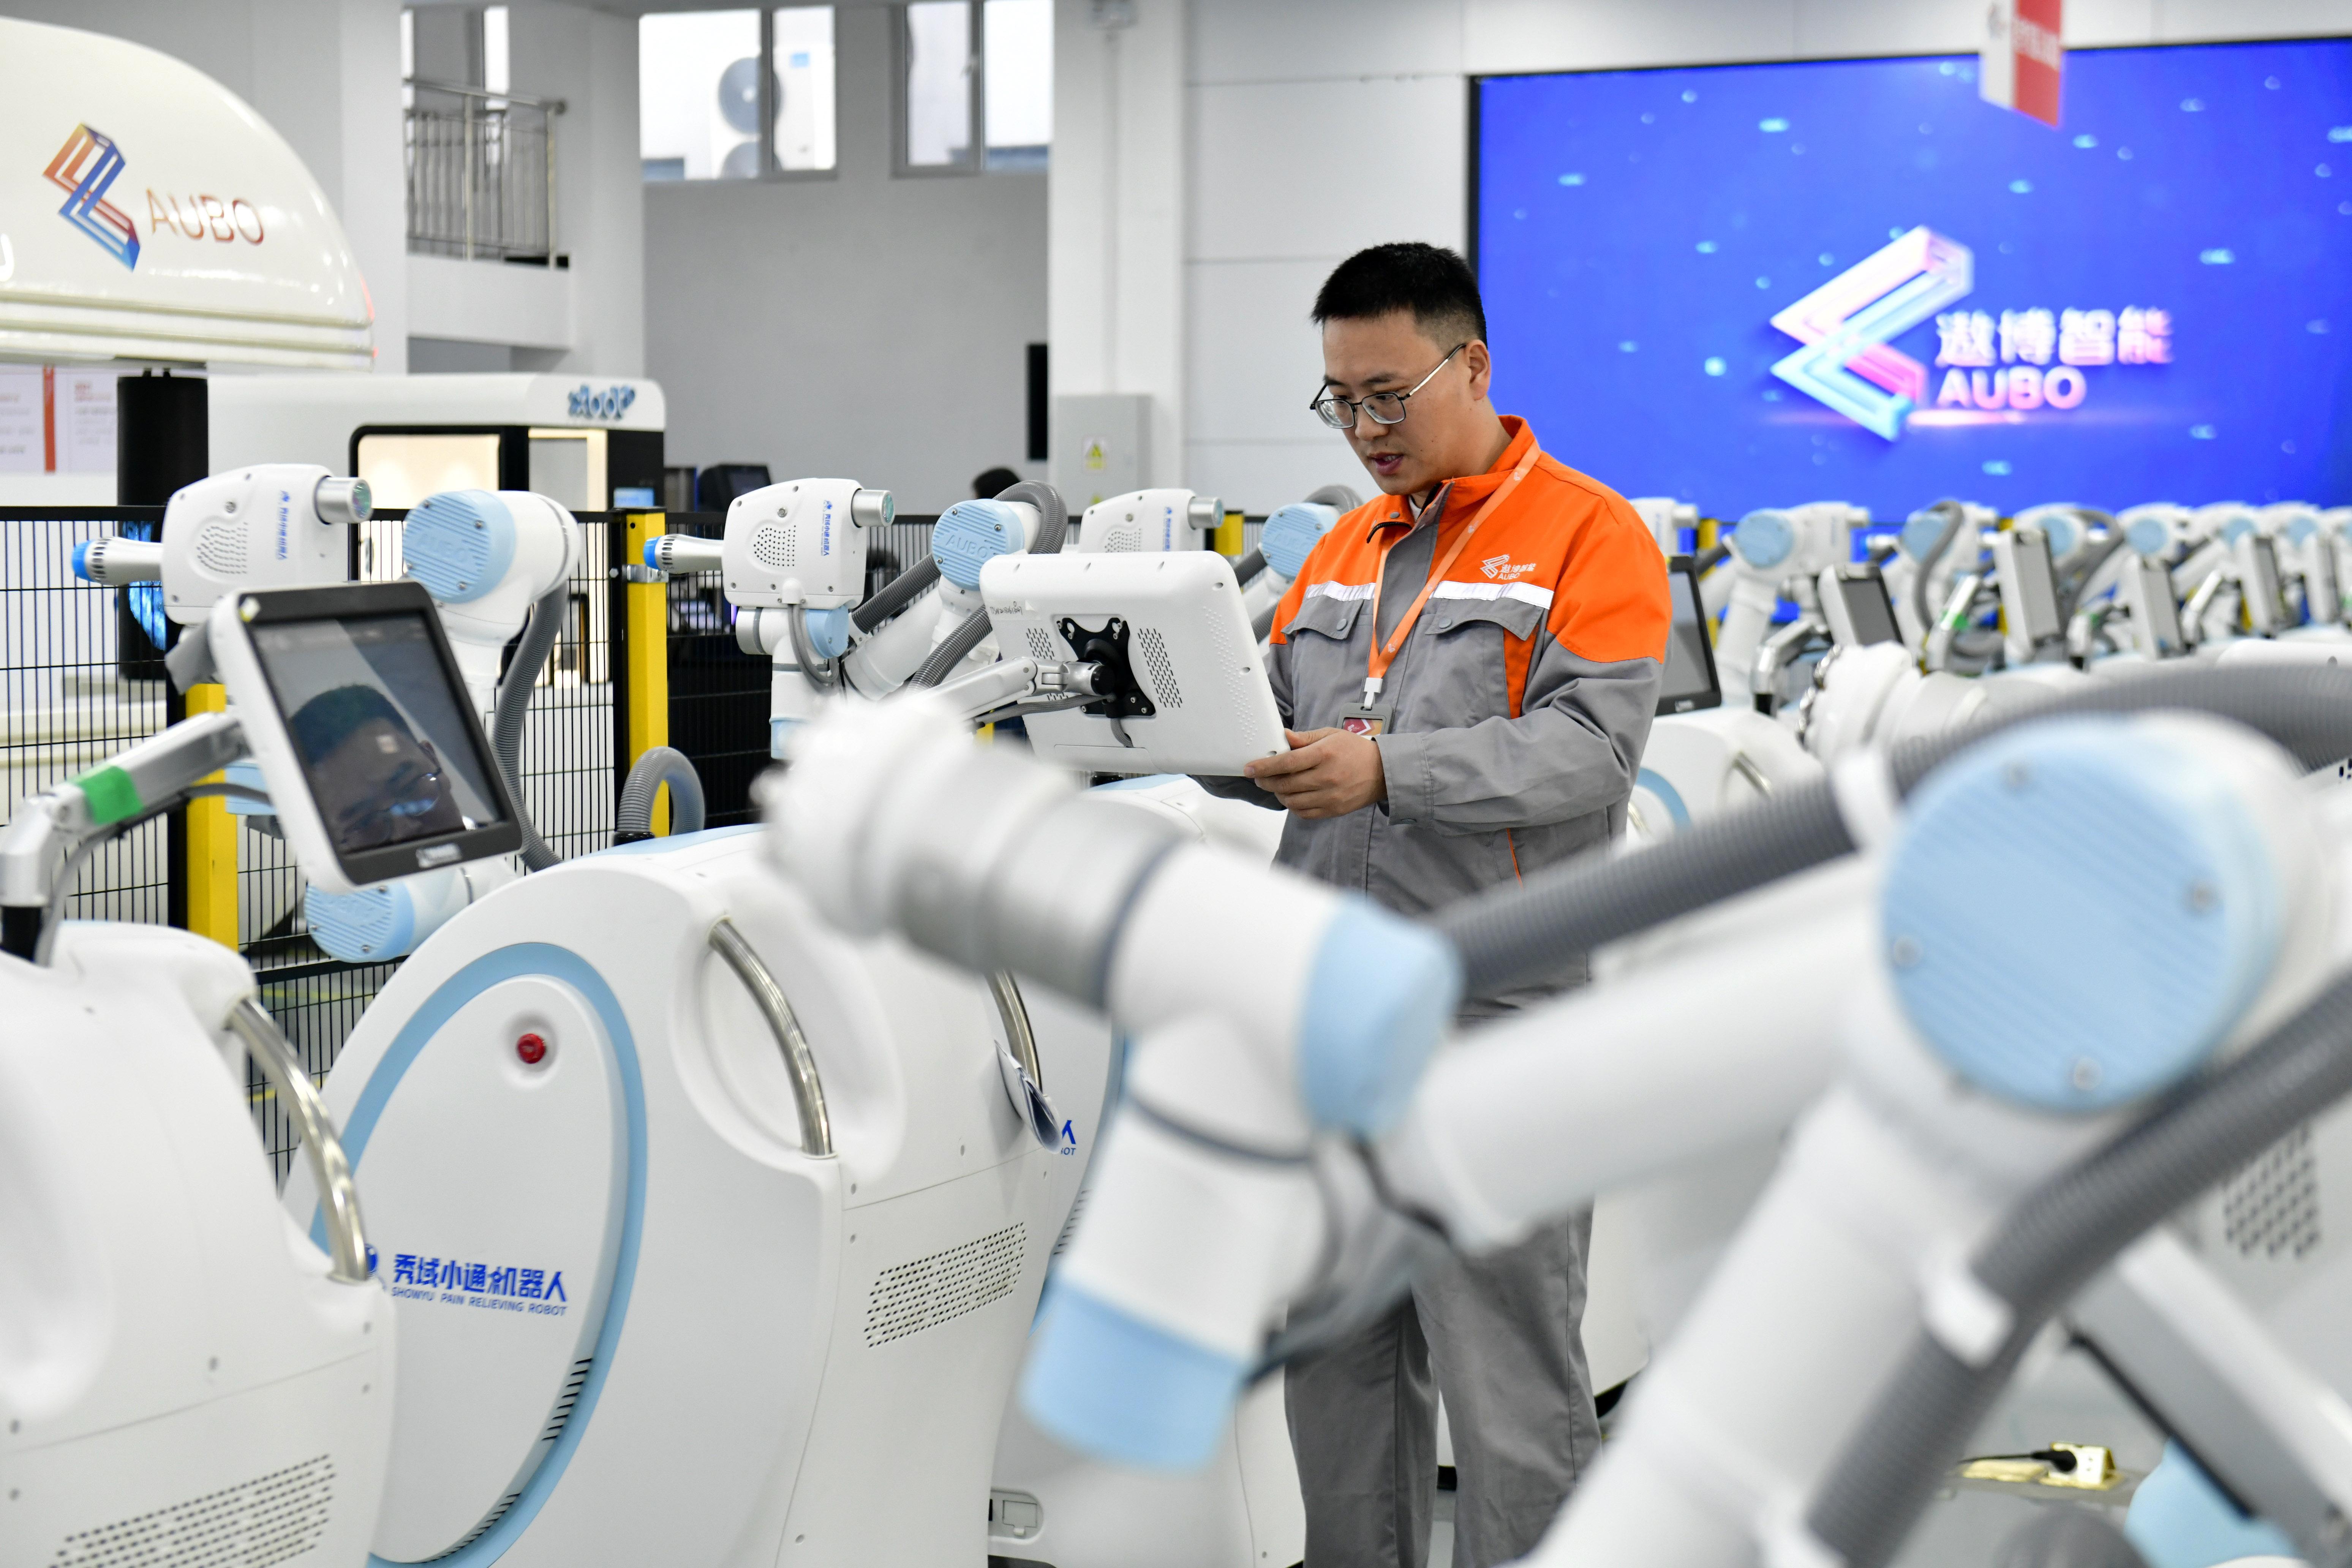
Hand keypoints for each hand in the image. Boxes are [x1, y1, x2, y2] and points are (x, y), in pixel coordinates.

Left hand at [1244, 727, 1385, 818]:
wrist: (1382, 772)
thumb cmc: (1355, 751)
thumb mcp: (1331, 735)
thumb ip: (1304, 738)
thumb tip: (1282, 737)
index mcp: (1324, 754)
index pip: (1286, 762)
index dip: (1264, 766)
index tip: (1249, 768)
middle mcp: (1326, 777)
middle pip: (1285, 783)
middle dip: (1266, 781)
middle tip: (1258, 777)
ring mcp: (1330, 796)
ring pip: (1291, 801)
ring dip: (1278, 793)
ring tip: (1276, 785)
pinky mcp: (1333, 810)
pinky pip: (1304, 813)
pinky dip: (1293, 806)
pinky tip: (1292, 795)